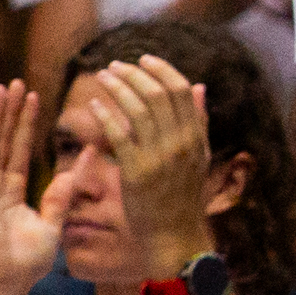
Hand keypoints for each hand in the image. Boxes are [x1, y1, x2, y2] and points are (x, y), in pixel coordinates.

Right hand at [0, 80, 70, 291]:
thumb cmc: (27, 260)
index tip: (33, 97)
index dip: (26, 124)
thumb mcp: (53, 221)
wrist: (8, 279)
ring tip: (1, 87)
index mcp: (12, 192)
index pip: (19, 150)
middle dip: (10, 111)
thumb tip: (86, 159)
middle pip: (4, 140)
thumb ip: (64, 191)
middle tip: (16, 81)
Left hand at [86, 56, 214, 273]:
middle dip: (134, 73)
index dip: (161, 69)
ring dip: (118, 87)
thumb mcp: (200, 155)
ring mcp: (159, 157)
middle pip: (157, 93)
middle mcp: (180, 142)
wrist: (174, 236)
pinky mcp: (136, 172)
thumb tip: (200, 86)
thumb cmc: (184, 195)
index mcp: (196, 135)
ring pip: (137, 109)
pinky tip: (95, 106)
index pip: (181, 89)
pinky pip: (119, 135)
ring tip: (103, 77)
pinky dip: (106, 115)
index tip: (143, 59)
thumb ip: (200, 120)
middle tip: (115, 65)